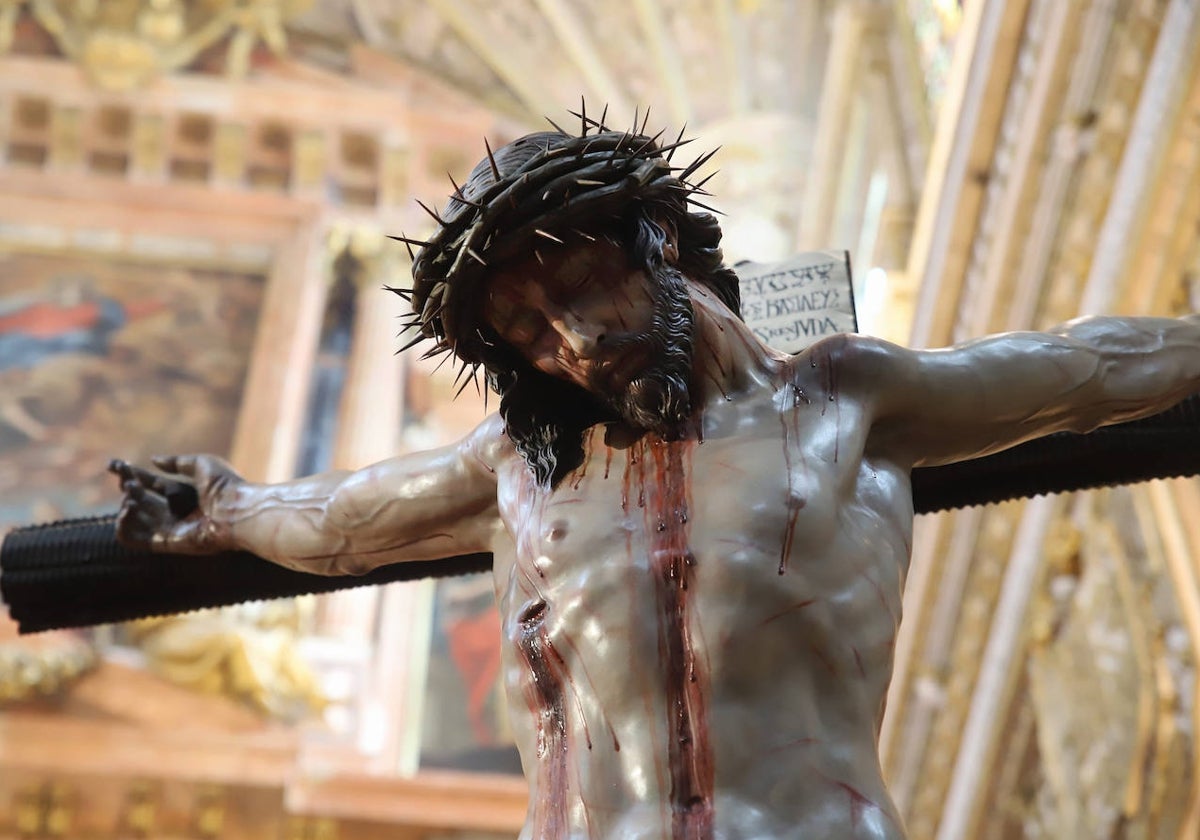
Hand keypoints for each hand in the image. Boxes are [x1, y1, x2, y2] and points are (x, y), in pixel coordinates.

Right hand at [109, 455, 243, 553]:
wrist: (236, 511)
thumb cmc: (225, 485)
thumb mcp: (201, 464)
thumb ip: (176, 462)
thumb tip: (153, 460)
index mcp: (183, 493)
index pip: (151, 484)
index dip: (133, 474)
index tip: (114, 465)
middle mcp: (175, 511)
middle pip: (141, 500)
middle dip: (128, 488)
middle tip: (127, 481)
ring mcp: (170, 528)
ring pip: (135, 520)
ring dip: (125, 508)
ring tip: (131, 499)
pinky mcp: (166, 543)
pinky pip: (135, 540)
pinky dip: (123, 528)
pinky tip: (126, 511)